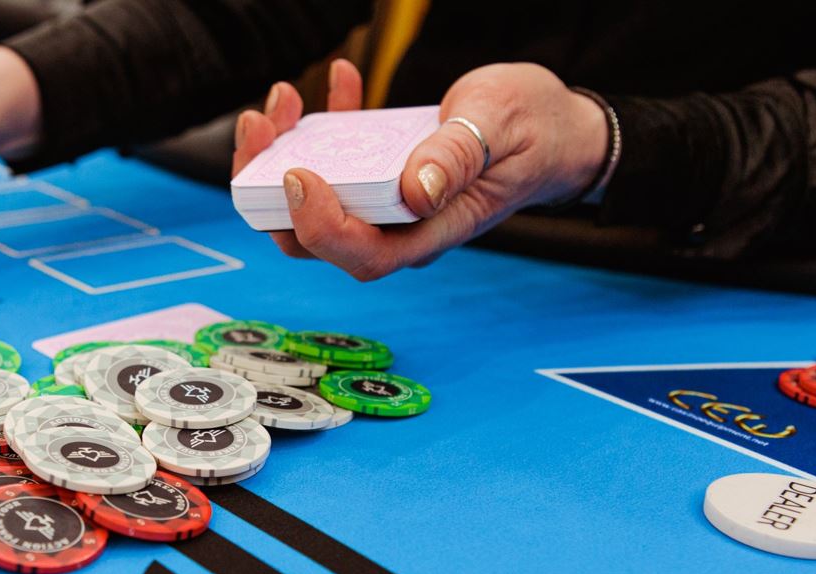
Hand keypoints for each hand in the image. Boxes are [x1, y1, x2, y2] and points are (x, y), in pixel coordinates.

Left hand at [232, 60, 607, 279]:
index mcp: (431, 231)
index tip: (297, 174)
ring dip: (279, 155)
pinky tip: (338, 78)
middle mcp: (400, 227)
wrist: (553, 127)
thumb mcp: (501, 129)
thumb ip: (458, 156)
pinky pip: (334, 164)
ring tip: (281, 101)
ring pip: (312, 201)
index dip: (319, 226)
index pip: (362, 253)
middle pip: (316, 237)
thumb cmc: (534, 132)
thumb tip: (418, 189)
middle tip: (262, 127)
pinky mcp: (380, 176)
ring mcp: (385, 204)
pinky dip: (321, 124)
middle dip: (271, 190)